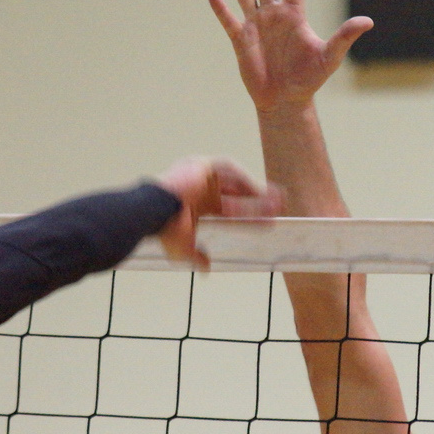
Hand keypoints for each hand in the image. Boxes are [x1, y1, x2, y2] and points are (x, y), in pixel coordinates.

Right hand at [155, 157, 281, 269]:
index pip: (230, 212)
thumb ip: (197, 256)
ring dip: (256, 190)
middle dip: (259, 202)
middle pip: (238, 195)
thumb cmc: (166, 230)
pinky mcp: (202, 165)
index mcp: (198, 207)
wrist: (154, 213)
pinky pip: (228, 167)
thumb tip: (206, 269)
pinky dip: (244, 176)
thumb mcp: (184, 248)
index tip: (269, 223)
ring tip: (277, 199)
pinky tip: (258, 188)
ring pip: (236, 182)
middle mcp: (201, 190)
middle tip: (280, 208)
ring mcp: (202, 177)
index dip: (251, 217)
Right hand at [208, 0, 373, 114]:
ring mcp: (256, 26)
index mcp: (294, 14)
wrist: (285, 101)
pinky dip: (221, 9)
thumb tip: (368, 21)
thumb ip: (345, 36)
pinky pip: (229, 20)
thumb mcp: (330, 56)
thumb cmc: (309, 79)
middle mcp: (274, 15)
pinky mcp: (242, 40)